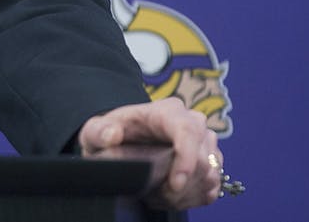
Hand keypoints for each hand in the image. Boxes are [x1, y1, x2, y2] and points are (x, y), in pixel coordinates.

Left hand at [78, 98, 221, 208]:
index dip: (187, 159)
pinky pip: (212, 186)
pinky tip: (170, 195)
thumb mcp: (95, 132)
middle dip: (181, 185)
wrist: (121, 143)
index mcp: (166, 111)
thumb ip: (99, 131)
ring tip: (157, 194)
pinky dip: (192, 197)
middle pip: (203, 159)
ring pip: (210, 176)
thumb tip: (113, 134)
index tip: (175, 184)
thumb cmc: (109, 134)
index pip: (188, 130)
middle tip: (154, 194)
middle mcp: (192, 122)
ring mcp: (205, 143)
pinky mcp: (211, 162)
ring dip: (184, 194)